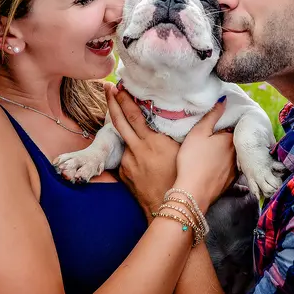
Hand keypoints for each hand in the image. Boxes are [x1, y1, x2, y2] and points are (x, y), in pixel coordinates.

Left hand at [104, 83, 180, 220]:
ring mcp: (128, 162)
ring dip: (122, 129)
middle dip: (112, 102)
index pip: (133, 115)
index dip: (125, 99)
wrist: (168, 207)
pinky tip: (140, 156)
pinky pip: (127, 157)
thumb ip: (179, 132)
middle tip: (106, 87)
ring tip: (124, 120)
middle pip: (119, 121)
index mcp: (152, 141)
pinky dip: (131, 151)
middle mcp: (136, 149)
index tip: (118, 86)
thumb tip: (187, 114)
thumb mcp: (184, 151)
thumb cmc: (182, 178)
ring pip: (123, 140)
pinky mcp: (125, 173)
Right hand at [173, 98, 236, 213]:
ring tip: (209, 155)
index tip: (213, 129)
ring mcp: (235, 170)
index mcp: (230, 139)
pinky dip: (222, 168)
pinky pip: (228, 170)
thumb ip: (212, 115)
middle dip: (223, 141)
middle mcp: (237, 154)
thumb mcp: (198, 132)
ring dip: (224, 155)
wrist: (193, 192)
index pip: (230, 128)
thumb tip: (224, 101)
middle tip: (210, 141)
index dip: (221, 127)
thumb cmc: (192, 159)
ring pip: (231, 157)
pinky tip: (211, 169)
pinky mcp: (230, 183)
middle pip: (232, 142)